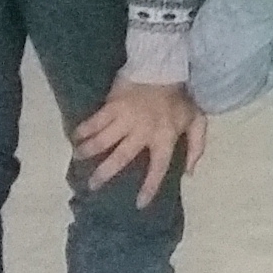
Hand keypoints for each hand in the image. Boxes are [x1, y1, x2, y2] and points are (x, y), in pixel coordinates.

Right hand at [71, 79, 206, 207]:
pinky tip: (74, 137)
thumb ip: (197, 148)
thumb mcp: (198, 121)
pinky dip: (83, 129)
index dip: (149, 187)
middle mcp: (143, 132)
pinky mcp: (112, 106)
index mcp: (165, 137)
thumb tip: (189, 173)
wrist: (164, 68)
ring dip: (88, 151)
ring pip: (103, 140)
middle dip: (105, 173)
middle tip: (93, 185)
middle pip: (121, 157)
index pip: (158, 168)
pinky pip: (95, 121)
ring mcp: (125, 119)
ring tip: (77, 159)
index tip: (139, 204)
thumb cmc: (180, 98)